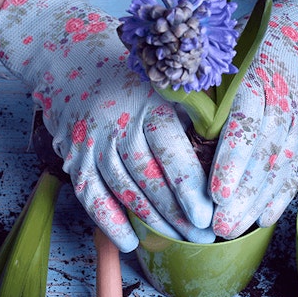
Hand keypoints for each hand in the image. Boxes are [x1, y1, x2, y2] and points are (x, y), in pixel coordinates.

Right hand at [0, 0, 213, 251]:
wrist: (66, 54)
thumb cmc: (133, 73)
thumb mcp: (167, 81)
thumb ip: (196, 112)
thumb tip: (231, 148)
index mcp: (148, 104)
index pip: (170, 151)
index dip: (189, 187)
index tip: (208, 215)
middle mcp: (118, 124)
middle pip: (148, 178)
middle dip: (177, 213)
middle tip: (203, 238)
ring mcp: (91, 142)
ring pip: (123, 190)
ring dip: (152, 222)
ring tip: (180, 241)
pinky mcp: (73, 156)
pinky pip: (90, 196)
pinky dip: (109, 222)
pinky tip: (131, 242)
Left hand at [209, 0, 297, 238]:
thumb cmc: (244, 57)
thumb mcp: (221, 61)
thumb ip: (198, 89)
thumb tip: (165, 116)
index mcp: (255, 79)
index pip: (246, 123)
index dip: (233, 160)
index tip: (216, 192)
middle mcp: (283, 101)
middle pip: (265, 153)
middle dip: (243, 193)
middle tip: (219, 224)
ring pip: (281, 166)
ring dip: (258, 202)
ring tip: (232, 229)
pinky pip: (296, 171)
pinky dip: (280, 197)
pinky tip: (262, 219)